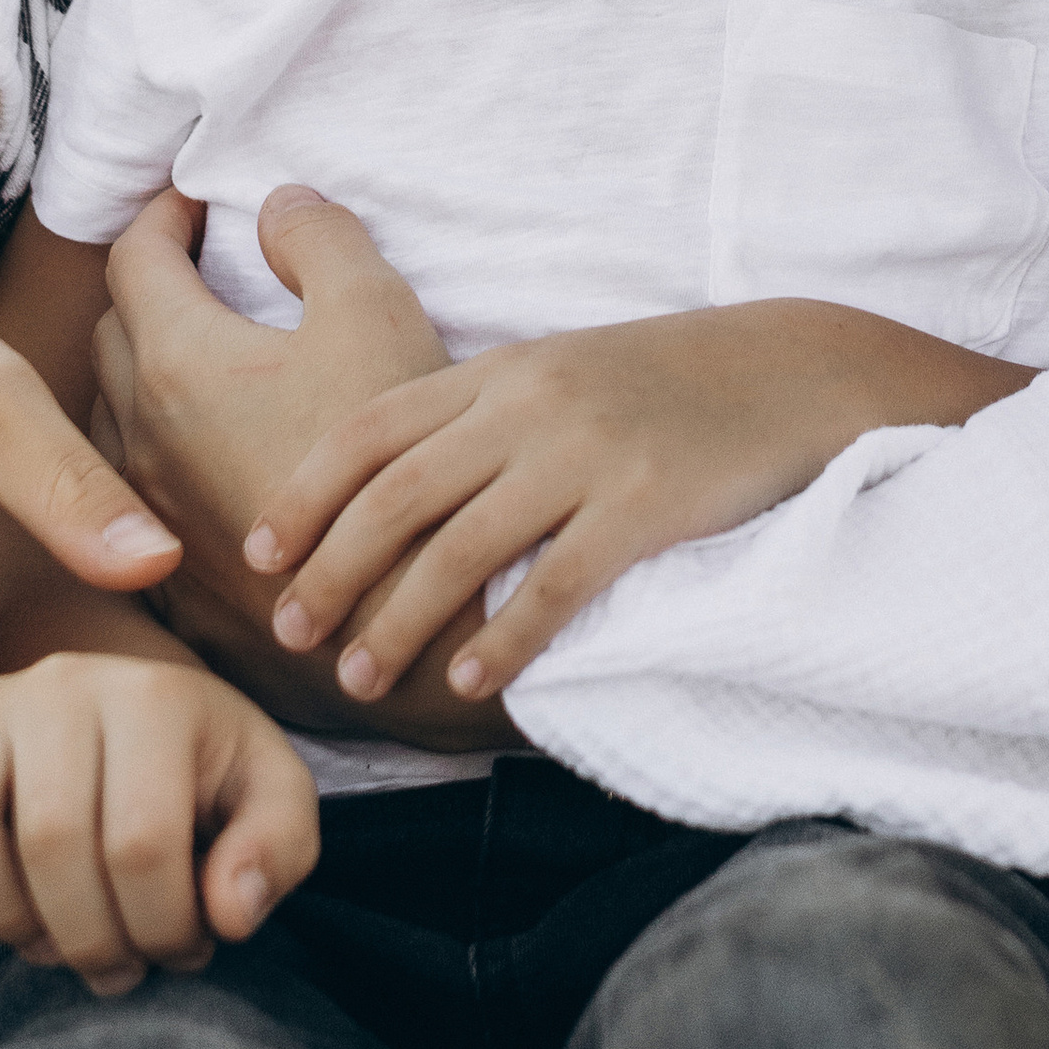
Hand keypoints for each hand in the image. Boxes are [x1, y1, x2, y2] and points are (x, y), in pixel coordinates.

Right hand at [0, 649, 318, 997]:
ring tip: (55, 942)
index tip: (186, 950)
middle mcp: (64, 682)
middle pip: (51, 844)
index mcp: (155, 697)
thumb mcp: (272, 796)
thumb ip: (277, 849)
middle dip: (91, 939)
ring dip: (4, 916)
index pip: (142, 846)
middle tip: (123, 968)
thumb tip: (226, 911)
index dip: (163, 929)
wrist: (140, 712)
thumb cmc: (207, 771)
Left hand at [91, 186, 514, 750]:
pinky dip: (165, 456)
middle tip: (204, 271)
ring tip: (213, 362)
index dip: (165, 215)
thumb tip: (276, 202)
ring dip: (149, 376)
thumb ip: (319, 236)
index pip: (135, 257)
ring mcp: (152, 516)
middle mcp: (143, 438)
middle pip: (113, 333)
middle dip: (151, 289)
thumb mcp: (374, 308)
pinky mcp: (175, 580)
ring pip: (117, 419)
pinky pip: (141, 497)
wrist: (406, 617)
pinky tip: (217, 459)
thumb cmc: (399, 457)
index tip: (196, 203)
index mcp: (181, 363)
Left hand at [249, 300, 1034, 707]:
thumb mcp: (560, 370)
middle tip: (287, 632)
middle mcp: (529, 403)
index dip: (307, 493)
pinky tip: (471, 678)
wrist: (789, 371)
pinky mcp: (644, 503)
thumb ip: (479, 412)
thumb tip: (387, 483)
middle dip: (330, 568)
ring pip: (460, 545)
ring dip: (398, 619)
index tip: (258, 554)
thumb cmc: (666, 383)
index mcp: (501, 369)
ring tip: (360, 677)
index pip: (372, 427)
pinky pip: (554, 581)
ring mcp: (586, 451)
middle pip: (397, 492)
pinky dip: (502, 635)